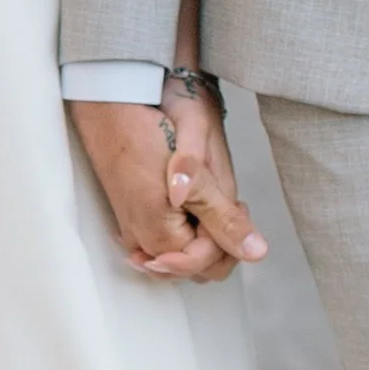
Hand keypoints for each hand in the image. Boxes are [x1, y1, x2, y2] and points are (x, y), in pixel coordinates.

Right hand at [71, 92, 266, 281]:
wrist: (111, 103)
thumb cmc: (149, 130)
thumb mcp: (198, 174)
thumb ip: (224, 218)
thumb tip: (257, 252)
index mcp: (161, 236)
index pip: (209, 263)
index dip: (230, 236)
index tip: (234, 203)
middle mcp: (142, 241)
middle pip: (196, 266)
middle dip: (218, 240)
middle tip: (224, 200)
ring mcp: (132, 231)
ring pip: (181, 255)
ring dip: (202, 235)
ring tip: (208, 198)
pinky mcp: (128, 218)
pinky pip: (162, 243)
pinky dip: (183, 231)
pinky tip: (190, 203)